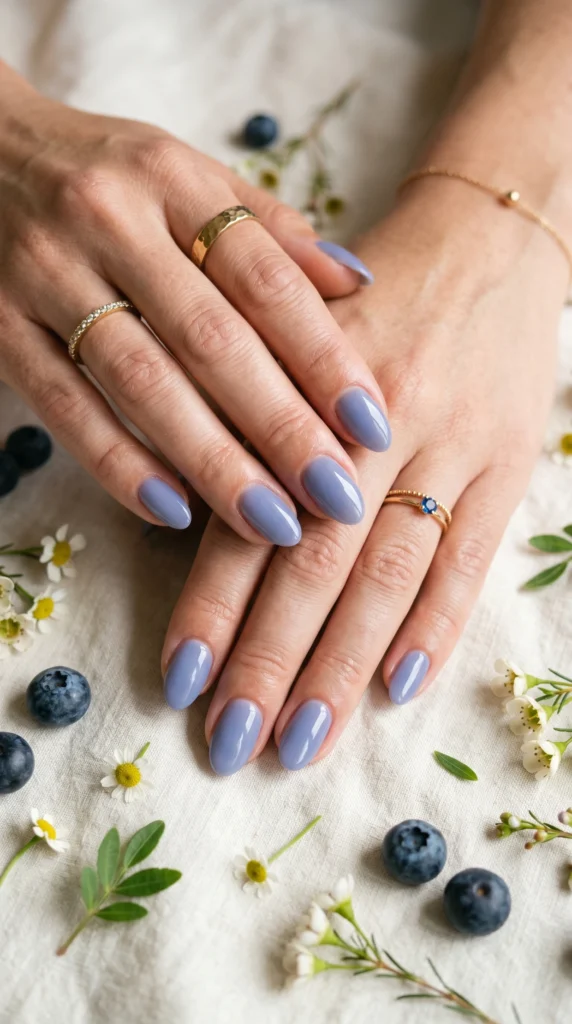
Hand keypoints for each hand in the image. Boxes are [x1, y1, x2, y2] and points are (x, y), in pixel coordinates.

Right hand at [0, 63, 390, 541]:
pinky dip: (120, 463)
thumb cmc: (106, 175)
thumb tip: (359, 283)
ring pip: (141, 381)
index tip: (371, 424)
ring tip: (271, 521)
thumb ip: (268, 230)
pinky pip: (66, 406)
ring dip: (211, 460)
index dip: (324, 354)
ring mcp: (46, 275)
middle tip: (335, 496)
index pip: (265, 278)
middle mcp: (110, 221)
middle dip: (280, 425)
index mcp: (172, 180)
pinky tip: (173, 511)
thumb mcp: (186, 175)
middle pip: (210, 338)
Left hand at [161, 178, 566, 772]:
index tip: (182, 682)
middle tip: (232, 743)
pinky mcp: (509, 463)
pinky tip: (398, 687)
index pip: (250, 518)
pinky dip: (436, 626)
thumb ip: (254, 423)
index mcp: (305, 388)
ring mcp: (452, 445)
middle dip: (270, 660)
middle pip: (316, 561)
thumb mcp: (295, 334)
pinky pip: (472, 558)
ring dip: (344, 665)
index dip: (212, 605)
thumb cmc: (369, 300)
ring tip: (302, 739)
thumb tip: (199, 531)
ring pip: (391, 573)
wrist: (484, 242)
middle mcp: (377, 422)